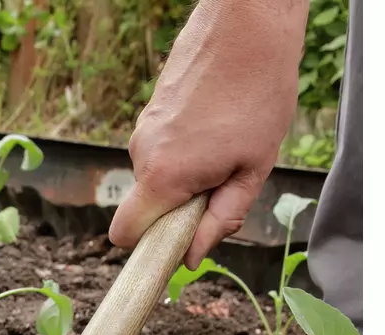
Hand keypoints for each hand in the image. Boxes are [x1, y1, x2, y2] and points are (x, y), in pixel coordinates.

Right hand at [108, 0, 309, 266]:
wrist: (248, 27)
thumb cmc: (258, 94)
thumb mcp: (252, 170)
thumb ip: (220, 219)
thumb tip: (194, 256)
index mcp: (163, 176)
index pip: (125, 234)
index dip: (149, 247)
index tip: (179, 245)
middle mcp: (142, 154)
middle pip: (147, 206)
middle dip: (179, 206)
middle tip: (224, 181)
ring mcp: (143, 129)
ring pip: (158, 175)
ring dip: (187, 174)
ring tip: (227, 144)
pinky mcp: (151, 111)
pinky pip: (162, 148)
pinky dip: (185, 149)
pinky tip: (218, 123)